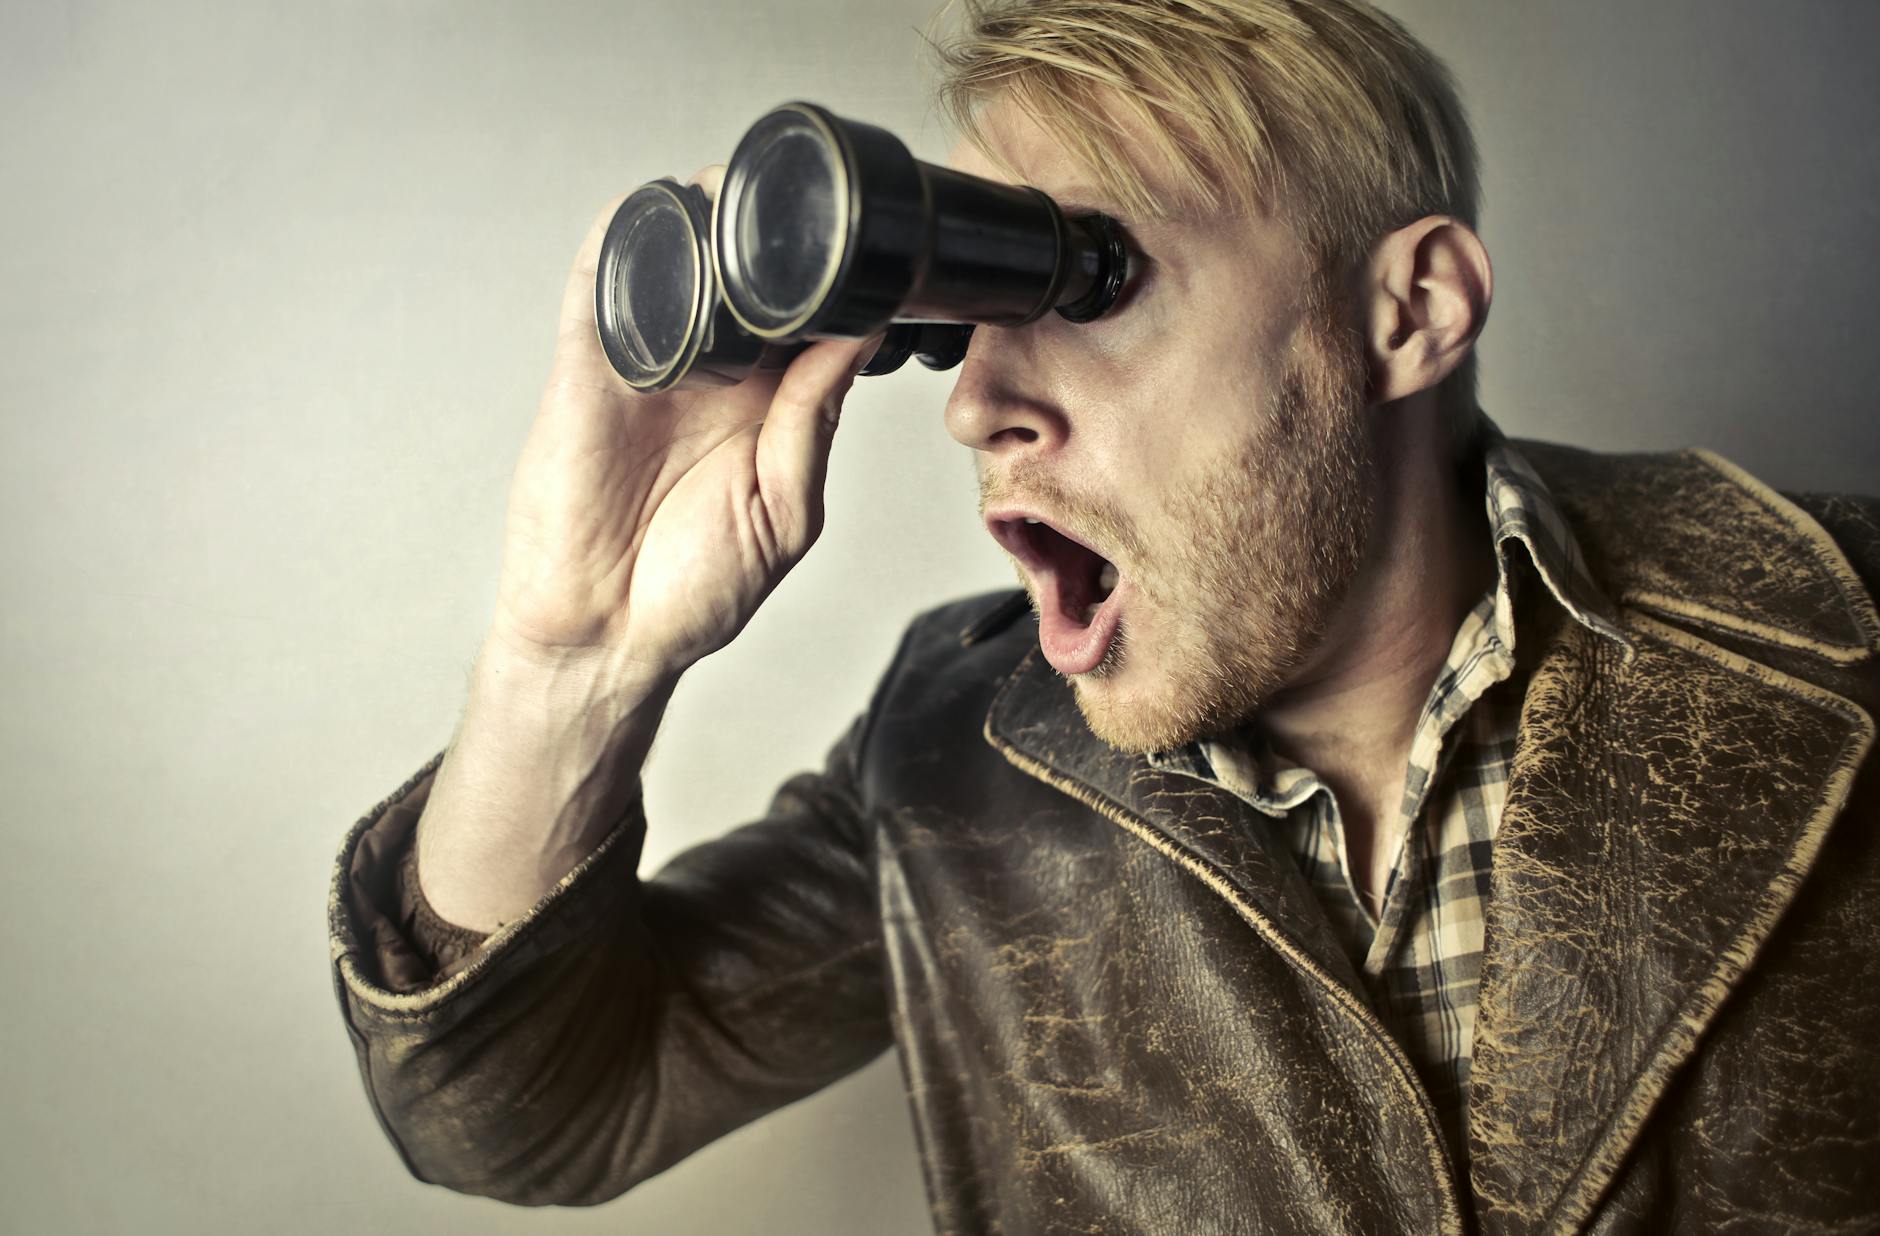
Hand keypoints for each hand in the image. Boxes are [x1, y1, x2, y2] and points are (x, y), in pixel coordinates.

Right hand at [489, 166, 879, 678]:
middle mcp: (711, 374)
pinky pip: (599, 286)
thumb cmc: (696, 591)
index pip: (805, 316)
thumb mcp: (785, 509)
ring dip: (698, 218)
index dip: (833, 274)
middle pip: (742, 274)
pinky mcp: (586, 369)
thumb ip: (814, 418)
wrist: (607, 636)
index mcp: (768, 404)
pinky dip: (622, 241)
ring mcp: (648, 365)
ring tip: (731, 191)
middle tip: (801, 201)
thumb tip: (863, 334)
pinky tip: (656, 218)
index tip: (869, 240)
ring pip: (674, 263)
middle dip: (767, 229)